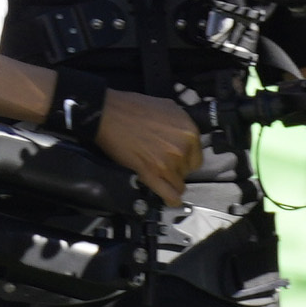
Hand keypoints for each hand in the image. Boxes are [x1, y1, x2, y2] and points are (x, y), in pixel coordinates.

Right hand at [93, 90, 197, 207]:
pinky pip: (169, 195)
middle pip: (187, 171)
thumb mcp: (167, 107)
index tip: (178, 160)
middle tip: (162, 161)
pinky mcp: (150, 174)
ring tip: (159, 175)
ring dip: (169, 182)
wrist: (109, 114)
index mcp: (188, 131)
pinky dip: (171, 199)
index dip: (186, 160)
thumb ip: (180, 124)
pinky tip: (170, 199)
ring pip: (178, 184)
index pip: (196, 158)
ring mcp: (167, 163)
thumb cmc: (131, 108)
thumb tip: (183, 134)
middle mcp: (181, 148)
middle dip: (175, 169)